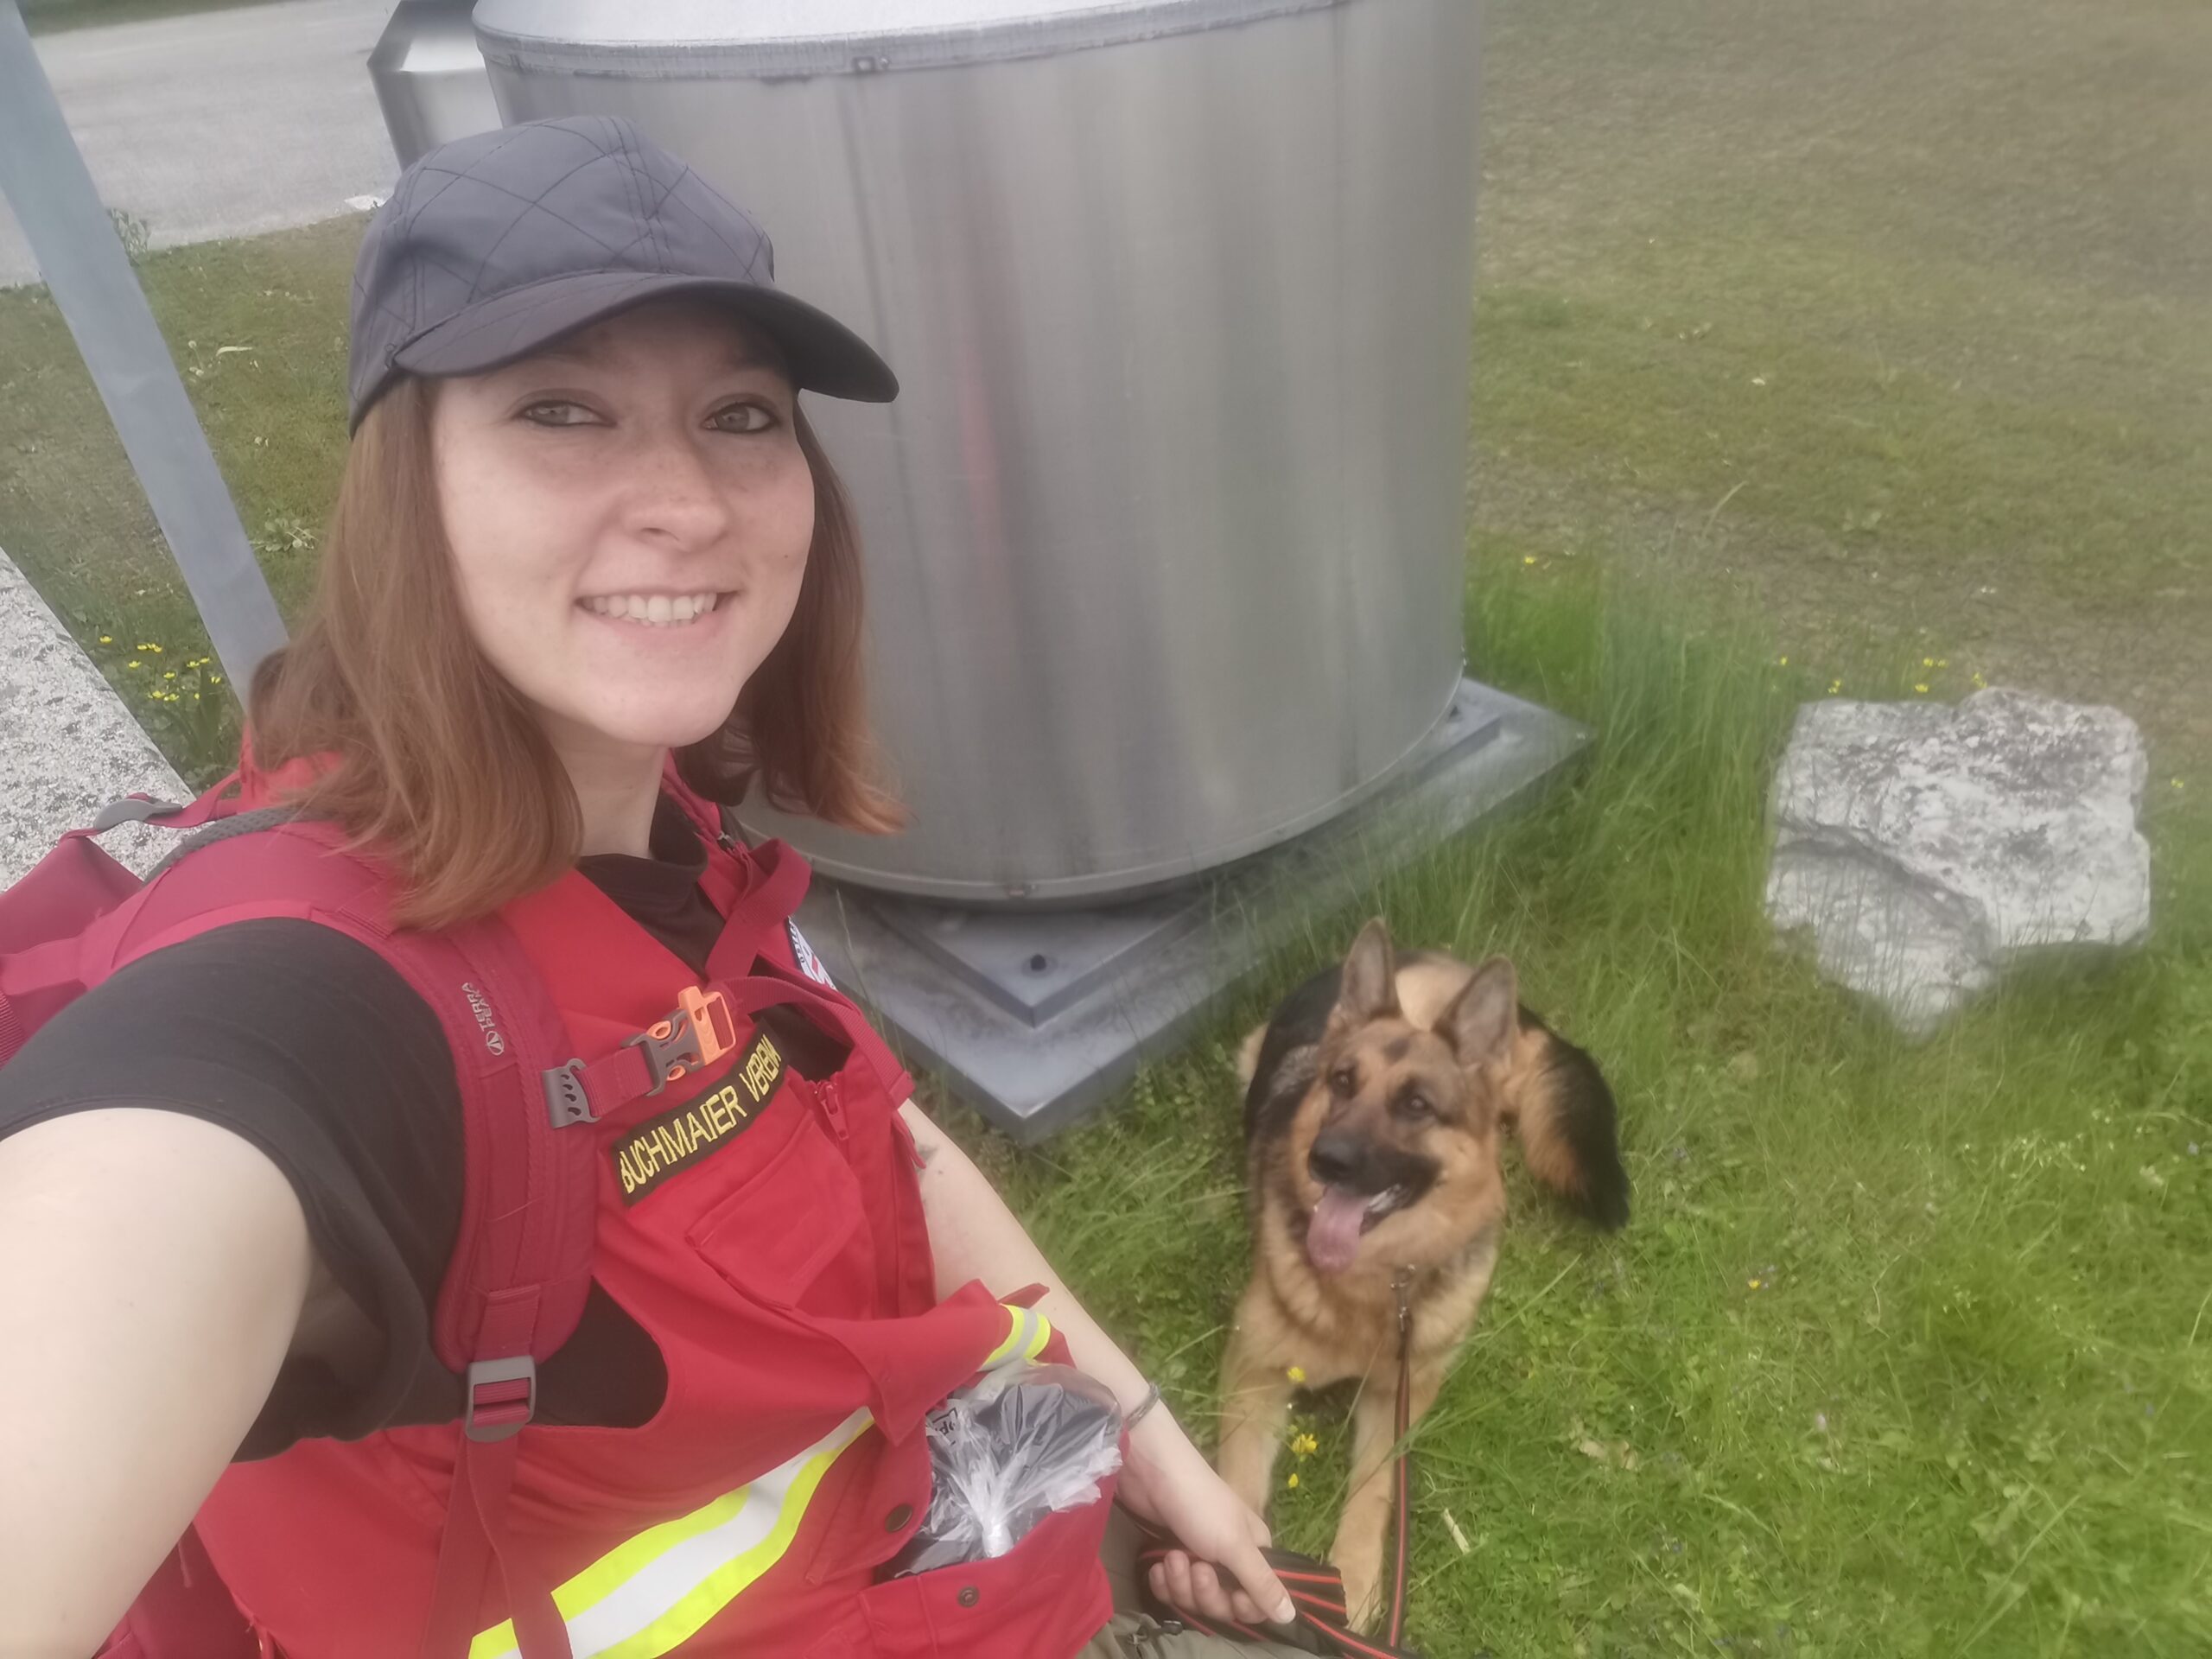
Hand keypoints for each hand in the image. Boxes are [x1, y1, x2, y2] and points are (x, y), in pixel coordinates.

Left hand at [1116, 1409, 1295, 1627]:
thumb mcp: (1235, 1545)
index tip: (1232, 1596)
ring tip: (1172, 1557)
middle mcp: (1229, 1558)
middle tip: (1195, 1568)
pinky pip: (1170, 1588)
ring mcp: (1198, 1557)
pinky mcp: (1170, 1556)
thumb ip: (1262, 1583)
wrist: (1151, 1473)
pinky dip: (1163, 1582)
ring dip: (1181, 1584)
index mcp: (1254, 1552)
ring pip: (1194, 1598)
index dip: (1242, 1607)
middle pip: (1222, 1604)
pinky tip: (1158, 1566)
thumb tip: (1292, 1617)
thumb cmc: (1201, 1505)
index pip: (1256, 1601)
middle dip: (1205, 1593)